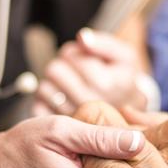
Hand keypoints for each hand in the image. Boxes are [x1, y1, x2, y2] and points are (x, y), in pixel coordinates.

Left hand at [32, 29, 147, 116]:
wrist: (129, 115)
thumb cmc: (123, 80)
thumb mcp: (123, 57)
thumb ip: (103, 43)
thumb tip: (82, 38)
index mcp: (105, 84)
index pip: (70, 56)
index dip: (74, 52)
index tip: (84, 59)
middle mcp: (88, 104)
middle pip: (54, 70)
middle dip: (62, 65)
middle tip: (74, 71)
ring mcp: (73, 119)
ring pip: (44, 88)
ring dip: (53, 83)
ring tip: (69, 85)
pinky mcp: (61, 128)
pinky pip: (39, 106)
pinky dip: (46, 100)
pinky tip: (62, 99)